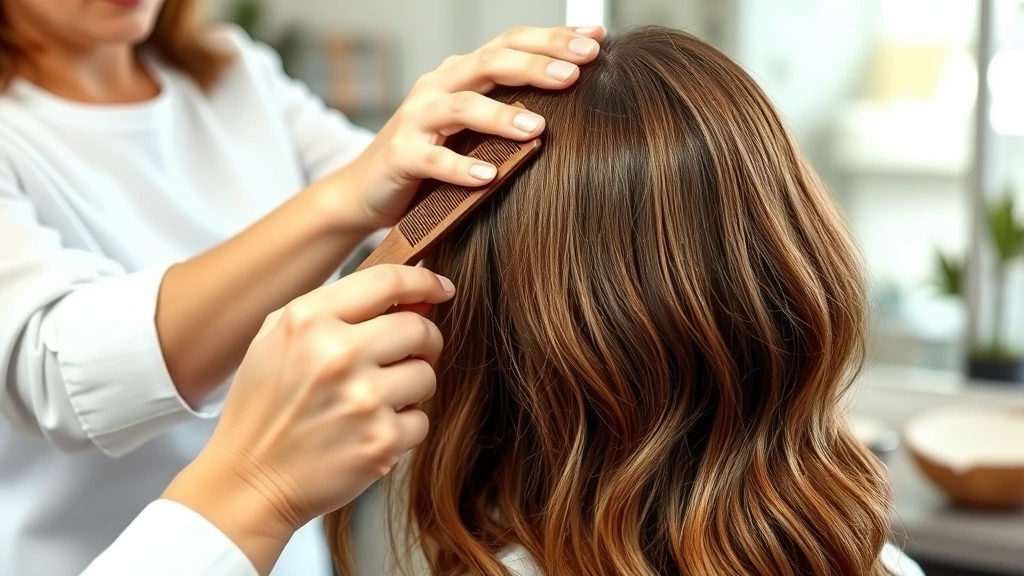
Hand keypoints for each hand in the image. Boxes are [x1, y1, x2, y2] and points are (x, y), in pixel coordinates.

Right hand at [162, 265, 452, 571]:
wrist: (248, 482)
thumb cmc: (264, 407)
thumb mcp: (278, 338)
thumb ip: (336, 309)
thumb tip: (408, 299)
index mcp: (309, 321)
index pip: (388, 282)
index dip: (423, 282)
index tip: (440, 289)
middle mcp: (338, 354)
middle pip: (420, 328)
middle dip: (422, 341)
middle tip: (406, 355)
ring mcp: (363, 400)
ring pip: (426, 375)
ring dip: (410, 387)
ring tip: (375, 400)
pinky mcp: (382, 442)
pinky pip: (421, 420)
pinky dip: (402, 427)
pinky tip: (369, 431)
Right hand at [336, 25, 604, 230]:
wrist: (365, 190)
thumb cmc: (434, 157)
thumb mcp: (475, 126)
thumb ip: (512, 107)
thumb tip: (574, 93)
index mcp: (462, 74)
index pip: (511, 43)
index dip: (553, 39)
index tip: (597, 41)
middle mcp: (439, 86)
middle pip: (490, 62)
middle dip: (536, 65)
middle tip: (578, 73)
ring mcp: (416, 119)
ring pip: (462, 106)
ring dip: (502, 115)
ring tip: (539, 129)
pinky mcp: (401, 156)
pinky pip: (433, 159)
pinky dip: (460, 166)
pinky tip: (488, 177)